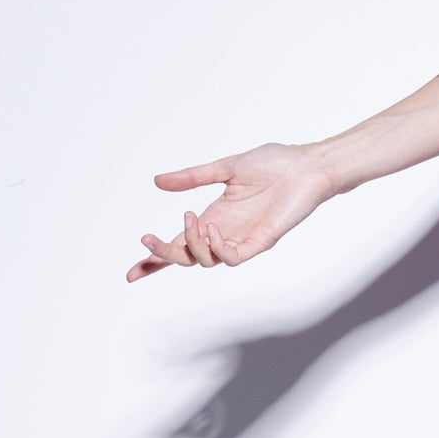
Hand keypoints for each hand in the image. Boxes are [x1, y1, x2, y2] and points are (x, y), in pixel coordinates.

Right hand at [126, 142, 335, 280]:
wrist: (307, 164)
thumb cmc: (274, 164)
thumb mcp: (225, 168)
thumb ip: (192, 177)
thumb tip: (157, 181)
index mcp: (213, 217)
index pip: (180, 244)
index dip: (156, 260)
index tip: (131, 273)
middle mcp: (224, 232)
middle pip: (185, 258)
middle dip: (162, 255)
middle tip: (148, 239)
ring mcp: (242, 239)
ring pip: (205, 261)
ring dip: (191, 245)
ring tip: (193, 219)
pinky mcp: (261, 242)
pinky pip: (233, 257)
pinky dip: (217, 247)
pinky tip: (214, 228)